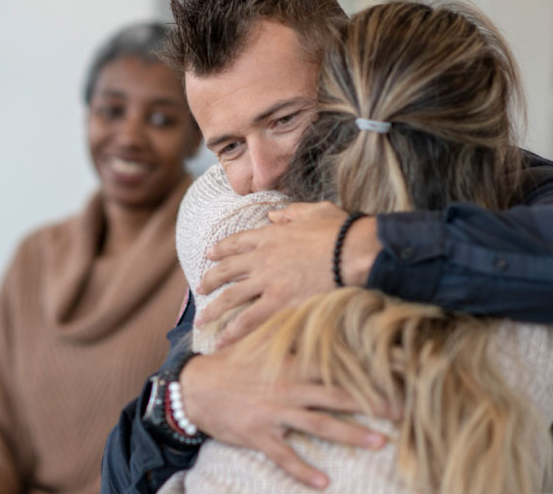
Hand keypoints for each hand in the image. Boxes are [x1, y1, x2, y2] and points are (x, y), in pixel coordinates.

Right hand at [179, 347, 387, 489]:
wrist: (195, 387)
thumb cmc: (231, 363)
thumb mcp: (258, 342)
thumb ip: (286, 331)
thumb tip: (312, 311)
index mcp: (291, 364)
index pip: (335, 365)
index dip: (364, 366)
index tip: (392, 370)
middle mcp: (288, 388)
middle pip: (336, 396)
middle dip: (371, 403)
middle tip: (402, 410)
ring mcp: (274, 413)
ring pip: (318, 425)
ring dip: (350, 435)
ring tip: (378, 442)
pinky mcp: (259, 435)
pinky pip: (285, 456)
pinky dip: (304, 470)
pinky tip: (324, 483)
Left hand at [196, 202, 380, 345]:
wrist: (353, 250)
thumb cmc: (340, 230)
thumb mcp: (314, 211)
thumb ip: (290, 213)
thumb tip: (273, 214)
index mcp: (270, 234)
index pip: (237, 242)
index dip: (220, 249)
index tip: (209, 254)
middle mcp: (262, 257)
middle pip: (226, 270)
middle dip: (209, 279)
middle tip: (199, 287)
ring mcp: (268, 281)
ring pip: (230, 297)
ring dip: (212, 310)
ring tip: (200, 320)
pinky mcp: (279, 302)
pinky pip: (249, 320)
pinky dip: (232, 332)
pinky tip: (221, 341)